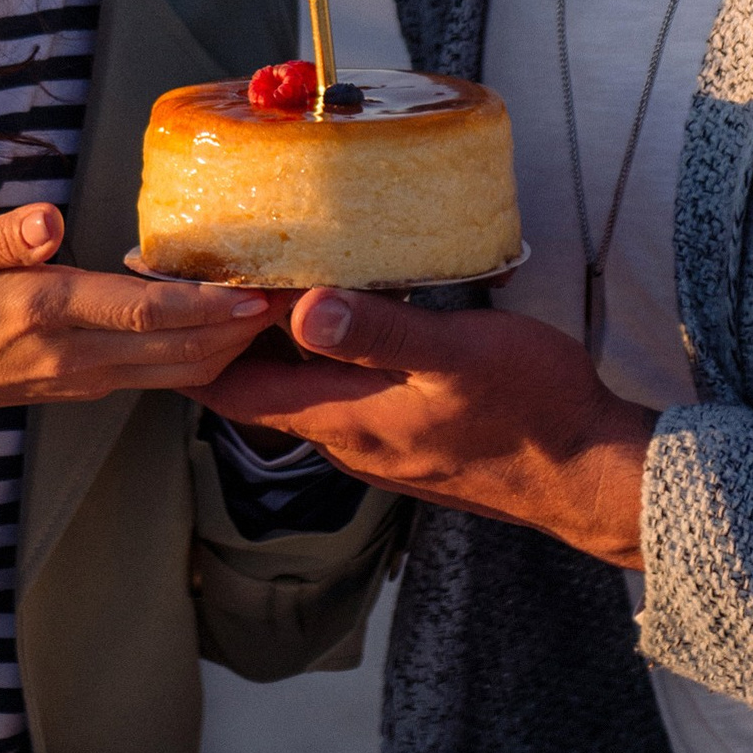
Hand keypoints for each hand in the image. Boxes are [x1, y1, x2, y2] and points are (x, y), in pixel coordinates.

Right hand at [0, 207, 270, 536]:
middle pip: (176, 350)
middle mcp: (74, 355)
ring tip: (272, 312)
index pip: (141, 313)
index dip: (203, 305)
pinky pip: (156, 376)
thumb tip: (49, 220)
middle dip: (238, 330)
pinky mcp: (85, 385)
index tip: (253, 292)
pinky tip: (221, 331)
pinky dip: (197, 358)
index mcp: (44, 314)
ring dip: (227, 347)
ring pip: (174, 371)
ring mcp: (82, 378)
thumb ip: (2, 236)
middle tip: (293, 299)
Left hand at [205, 290, 654, 569]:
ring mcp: (383, 446)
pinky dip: (322, 362)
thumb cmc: (532, 410)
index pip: (235, 394)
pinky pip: (345, 399)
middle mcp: (351, 442)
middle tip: (196, 278)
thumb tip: (300, 311)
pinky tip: (341, 323)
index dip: (191, 350)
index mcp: (345, 421)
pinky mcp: (414, 440)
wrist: (594, 475)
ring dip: (276, 349)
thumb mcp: (457, 354)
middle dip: (225, 341)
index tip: (158, 298)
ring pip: (304, 394)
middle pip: (261, 391)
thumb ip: (380, 332)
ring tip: (260, 286)